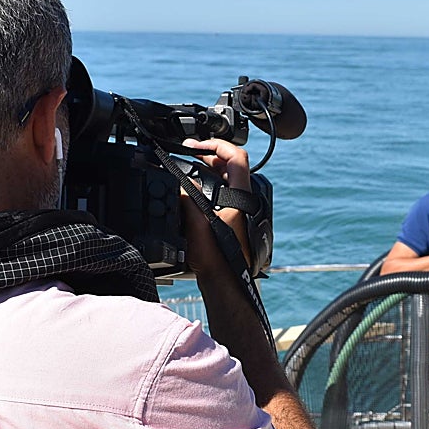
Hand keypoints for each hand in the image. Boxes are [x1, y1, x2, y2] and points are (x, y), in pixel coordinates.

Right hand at [181, 138, 251, 276]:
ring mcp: (242, 212)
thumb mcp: (198, 225)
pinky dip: (212, 187)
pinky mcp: (236, 221)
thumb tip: (182, 182)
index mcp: (242, 198)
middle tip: (189, 154)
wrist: (227, 282)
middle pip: (232, 166)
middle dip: (210, 156)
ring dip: (210, 171)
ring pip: (229, 181)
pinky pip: (226, 195)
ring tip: (190, 169)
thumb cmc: (217, 259)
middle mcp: (246, 202)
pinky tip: (196, 193)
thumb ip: (189, 199)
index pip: (237, 157)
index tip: (197, 146)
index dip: (217, 145)